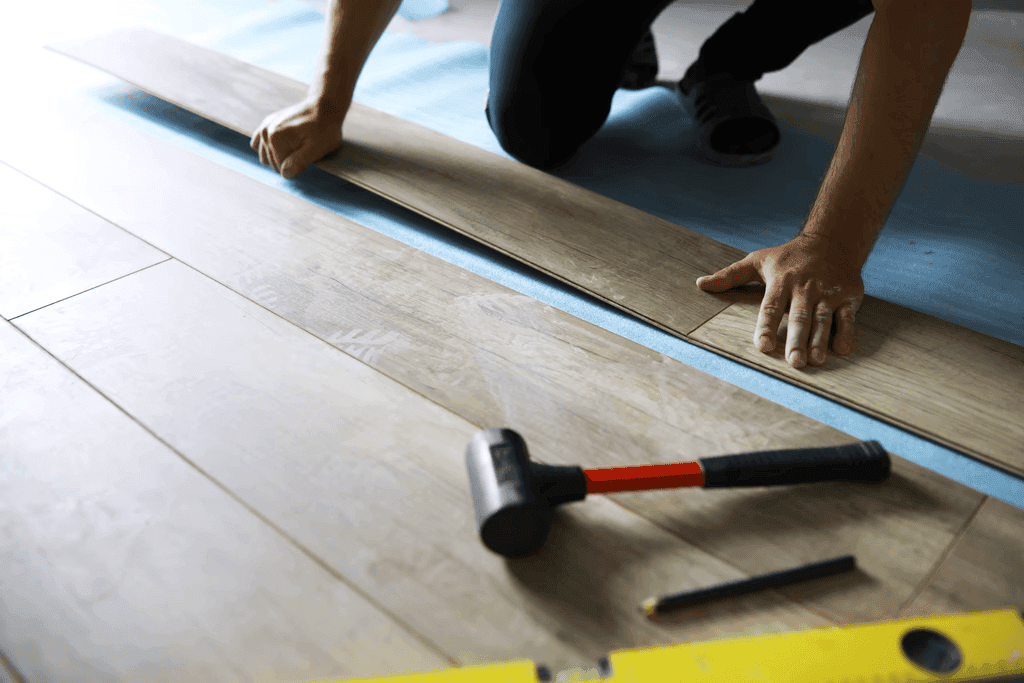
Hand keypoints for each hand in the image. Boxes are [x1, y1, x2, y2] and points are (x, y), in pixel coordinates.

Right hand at [250, 96, 348, 178]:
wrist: (323, 107)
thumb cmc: (324, 129)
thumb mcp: (317, 148)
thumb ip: (300, 162)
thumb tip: (285, 174)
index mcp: (275, 139)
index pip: (281, 169)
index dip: (297, 166)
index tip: (308, 153)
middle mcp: (265, 132)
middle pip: (272, 164)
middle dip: (289, 161)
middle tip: (304, 148)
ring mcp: (264, 127)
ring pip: (266, 157)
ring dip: (280, 156)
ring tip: (296, 145)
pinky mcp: (266, 124)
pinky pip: (259, 144)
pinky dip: (269, 149)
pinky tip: (283, 145)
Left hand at [696, 234, 864, 367]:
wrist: (831, 240)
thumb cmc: (789, 257)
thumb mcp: (758, 260)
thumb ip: (730, 275)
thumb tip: (700, 283)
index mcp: (782, 280)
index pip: (771, 307)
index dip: (766, 327)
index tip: (763, 346)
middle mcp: (805, 287)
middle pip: (800, 316)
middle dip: (797, 340)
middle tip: (794, 362)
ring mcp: (828, 292)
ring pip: (823, 319)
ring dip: (820, 340)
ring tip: (817, 361)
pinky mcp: (848, 296)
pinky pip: (848, 316)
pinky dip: (846, 332)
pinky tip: (842, 350)